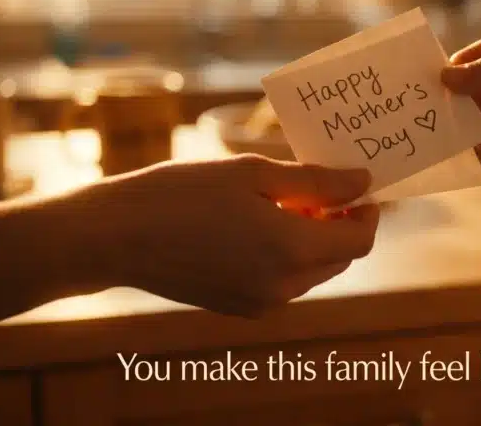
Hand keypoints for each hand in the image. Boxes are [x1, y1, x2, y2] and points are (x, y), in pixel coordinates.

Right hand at [79, 155, 378, 316]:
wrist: (114, 237)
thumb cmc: (181, 193)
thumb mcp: (253, 172)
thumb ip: (315, 181)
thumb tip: (362, 182)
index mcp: (291, 250)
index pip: (360, 240)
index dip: (367, 212)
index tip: (356, 185)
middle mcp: (282, 287)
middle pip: (339, 258)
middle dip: (340, 224)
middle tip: (319, 186)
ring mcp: (259, 303)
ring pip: (311, 272)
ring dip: (312, 239)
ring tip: (282, 200)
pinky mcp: (238, 307)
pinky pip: (281, 282)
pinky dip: (285, 255)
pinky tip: (256, 223)